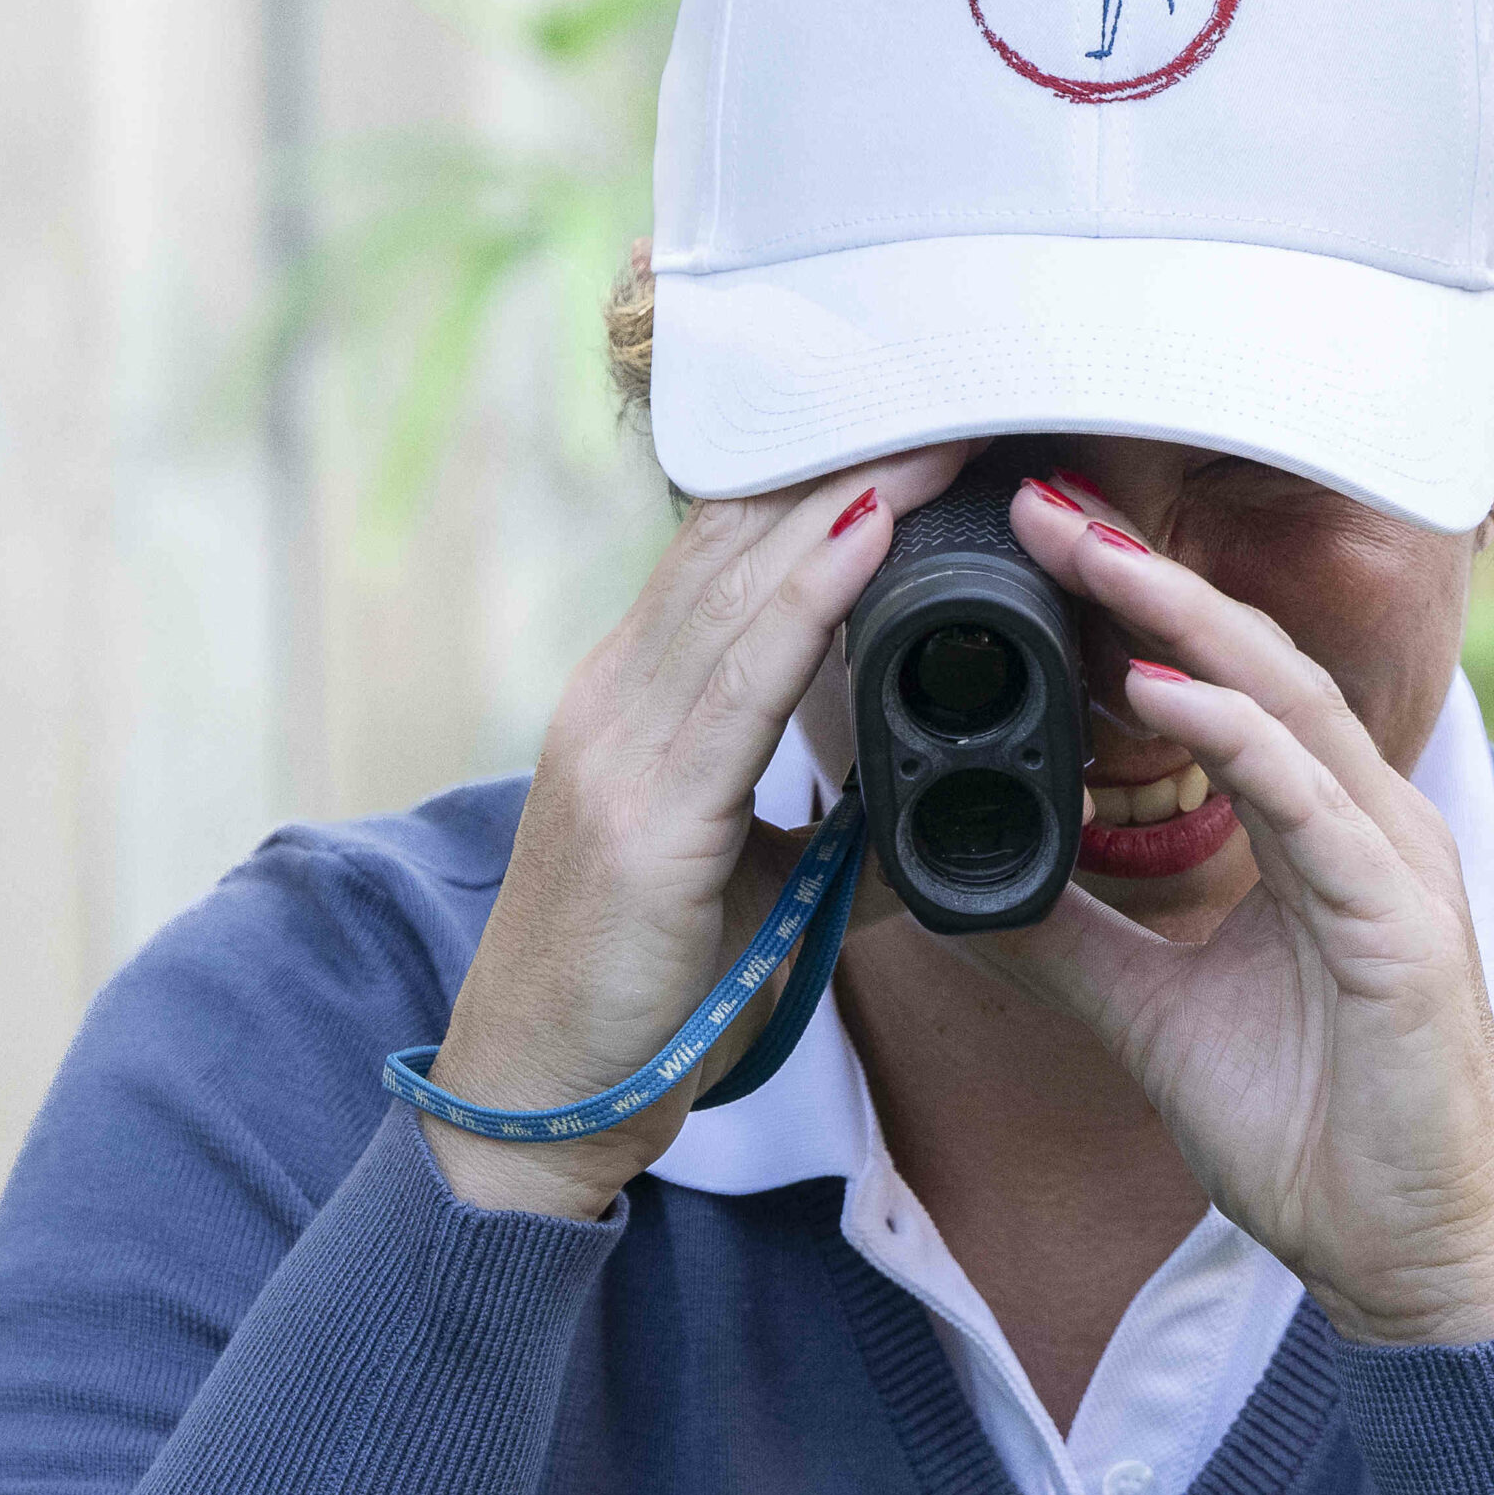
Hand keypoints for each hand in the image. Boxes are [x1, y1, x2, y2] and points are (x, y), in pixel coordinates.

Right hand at [418, 446, 966, 1218]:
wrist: (541, 1101)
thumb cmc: (643, 998)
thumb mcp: (749, 892)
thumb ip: (830, 834)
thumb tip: (920, 805)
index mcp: (637, 711)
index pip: (730, 562)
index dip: (821, 486)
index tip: (916, 435)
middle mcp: (615, 702)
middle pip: (735, 543)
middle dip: (847, 463)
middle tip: (952, 392)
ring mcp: (618, 749)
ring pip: (738, 585)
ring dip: (848, 500)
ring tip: (938, 431)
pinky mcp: (642, 817)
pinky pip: (740, 679)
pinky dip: (808, 596)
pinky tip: (869, 534)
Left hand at [978, 481, 1493, 1346]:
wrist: (1405, 1259)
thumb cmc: (1314, 1131)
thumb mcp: (1152, 1014)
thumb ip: (1073, 939)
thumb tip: (966, 884)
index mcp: (1315, 829)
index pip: (1219, 684)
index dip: (1131, 610)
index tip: (1034, 548)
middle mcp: (1363, 823)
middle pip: (1251, 660)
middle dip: (1145, 574)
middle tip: (1042, 498)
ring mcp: (1391, 863)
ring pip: (1286, 701)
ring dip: (1181, 619)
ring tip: (1083, 549)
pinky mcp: (1402, 924)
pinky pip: (1312, 802)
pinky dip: (1235, 736)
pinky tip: (1157, 688)